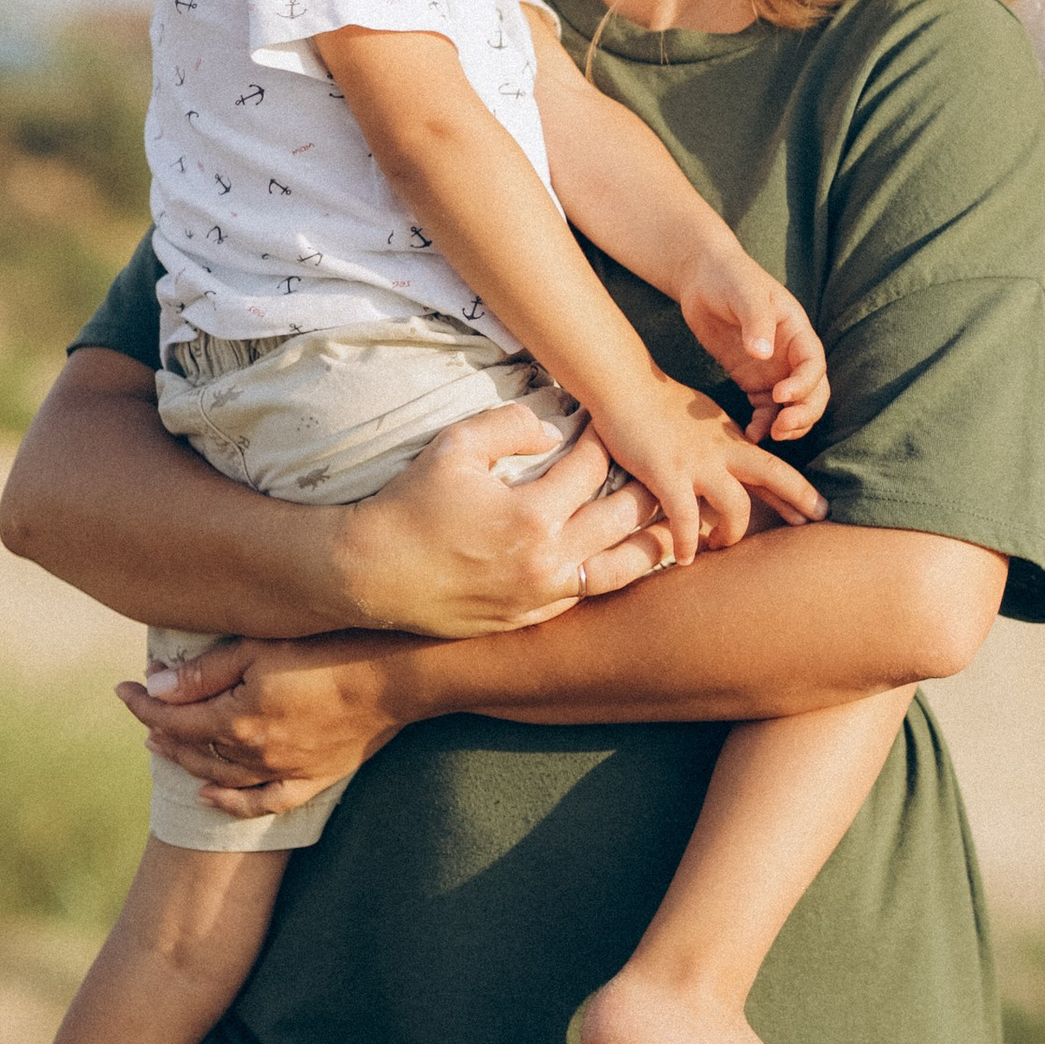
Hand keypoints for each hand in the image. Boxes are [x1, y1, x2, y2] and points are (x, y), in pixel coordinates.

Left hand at [121, 631, 404, 818]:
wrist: (396, 678)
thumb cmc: (328, 650)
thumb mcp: (259, 649)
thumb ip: (205, 672)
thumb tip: (155, 687)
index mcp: (236, 720)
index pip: (172, 716)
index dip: (143, 703)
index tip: (123, 688)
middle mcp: (253, 754)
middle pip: (192, 747)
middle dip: (161, 729)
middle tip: (143, 711)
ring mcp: (282, 771)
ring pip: (219, 775)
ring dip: (187, 760)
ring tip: (165, 743)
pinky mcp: (311, 779)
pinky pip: (262, 802)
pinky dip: (231, 802)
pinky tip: (211, 795)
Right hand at [333, 401, 674, 636]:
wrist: (370, 575)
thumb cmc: (408, 506)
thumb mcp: (452, 448)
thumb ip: (506, 425)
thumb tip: (552, 426)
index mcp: (531, 514)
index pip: (593, 468)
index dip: (605, 439)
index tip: (610, 422)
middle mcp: (546, 561)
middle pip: (623, 517)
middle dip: (648, 485)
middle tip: (664, 464)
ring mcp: (541, 597)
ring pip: (621, 569)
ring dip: (652, 542)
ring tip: (674, 521)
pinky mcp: (530, 620)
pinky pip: (589, 597)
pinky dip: (616, 576)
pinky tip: (627, 560)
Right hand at [593, 370, 830, 563]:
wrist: (624, 385)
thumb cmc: (653, 404)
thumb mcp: (698, 423)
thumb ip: (715, 445)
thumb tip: (723, 469)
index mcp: (729, 437)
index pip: (771, 464)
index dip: (796, 488)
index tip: (816, 507)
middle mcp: (722, 449)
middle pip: (773, 473)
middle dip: (796, 499)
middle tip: (810, 525)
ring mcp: (698, 462)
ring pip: (736, 505)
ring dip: (731, 533)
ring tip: (718, 548)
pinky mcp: (669, 473)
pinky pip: (687, 518)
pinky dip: (688, 542)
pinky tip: (684, 558)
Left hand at [678, 247, 828, 442]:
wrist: (701, 277)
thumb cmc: (728, 277)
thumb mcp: (744, 293)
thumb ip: (755, 321)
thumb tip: (763, 354)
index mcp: (797, 331)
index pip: (813, 364)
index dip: (804, 385)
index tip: (780, 395)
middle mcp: (790, 353)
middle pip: (813, 392)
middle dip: (803, 414)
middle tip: (780, 429)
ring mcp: (773, 369)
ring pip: (793, 406)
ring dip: (788, 425)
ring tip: (767, 435)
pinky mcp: (753, 379)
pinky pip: (767, 409)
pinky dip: (764, 424)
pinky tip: (751, 434)